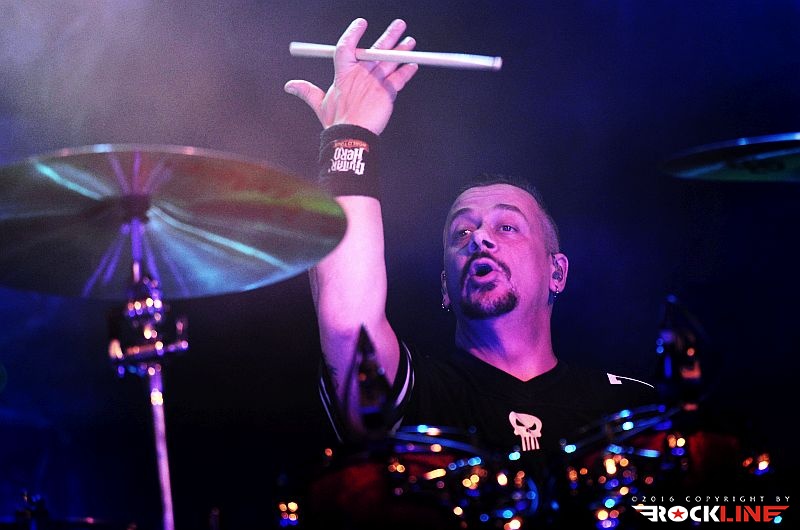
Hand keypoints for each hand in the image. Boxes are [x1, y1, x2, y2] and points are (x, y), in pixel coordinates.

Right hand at [284, 18, 418, 134]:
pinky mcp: (387, 93)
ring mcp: (375, 82)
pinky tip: (413, 65)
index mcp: (343, 73)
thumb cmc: (336, 122)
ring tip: (410, 42)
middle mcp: (361, 74)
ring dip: (402, 51)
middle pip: (376, 49)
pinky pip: (399, 79)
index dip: (354, 33)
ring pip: (390, 61)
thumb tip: (290, 86)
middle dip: (389, 36)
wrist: (351, 136)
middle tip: (399, 25)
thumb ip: (306, 91)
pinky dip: (407, 72)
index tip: (361, 23)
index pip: (347, 46)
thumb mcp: (319, 104)